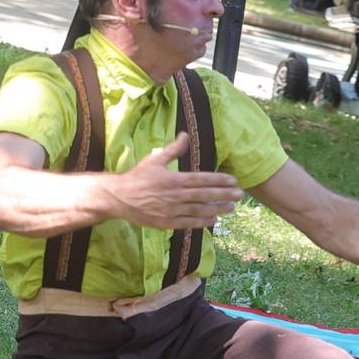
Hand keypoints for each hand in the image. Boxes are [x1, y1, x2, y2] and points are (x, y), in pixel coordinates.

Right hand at [103, 132, 243, 228]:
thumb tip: (185, 135)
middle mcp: (175, 196)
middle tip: (240, 194)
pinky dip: (202, 221)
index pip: (202, 179)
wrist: (119, 198)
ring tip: (231, 207)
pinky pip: (188, 223)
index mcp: (174, 179)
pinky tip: (214, 219)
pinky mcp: (167, 222)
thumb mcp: (154, 160)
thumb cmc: (137, 177)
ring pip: (200, 210)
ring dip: (217, 208)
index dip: (219, 180)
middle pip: (205, 195)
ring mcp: (172, 211)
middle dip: (224, 194)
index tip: (233, 180)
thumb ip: (173, 149)